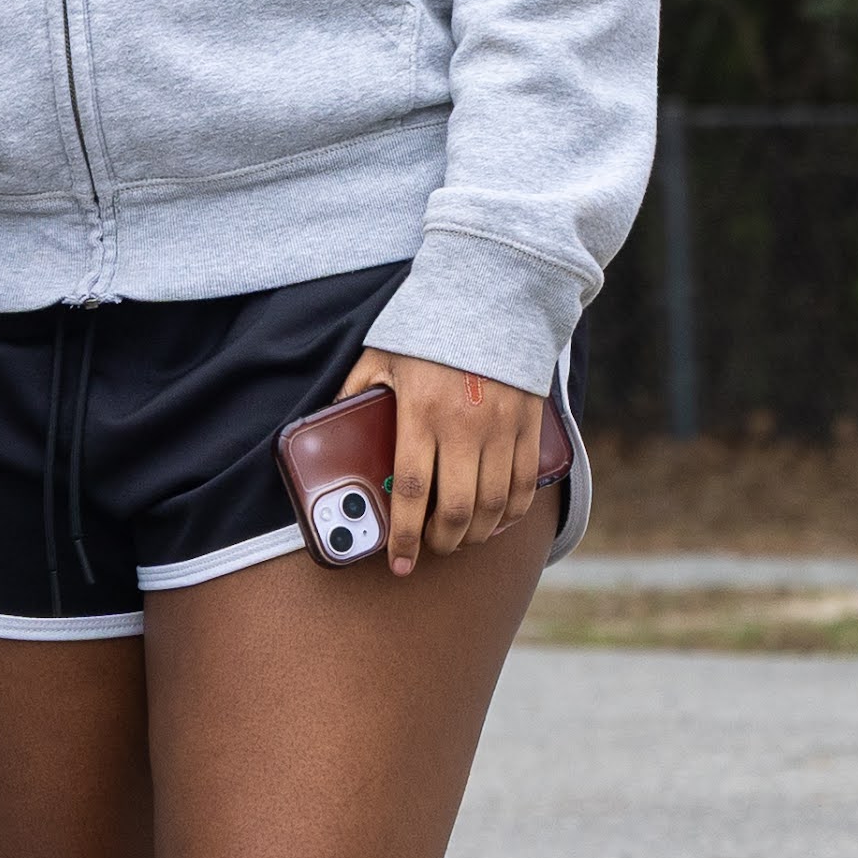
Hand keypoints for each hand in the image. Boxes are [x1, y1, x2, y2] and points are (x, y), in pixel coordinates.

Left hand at [346, 344, 545, 577]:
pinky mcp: (529, 426)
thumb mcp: (380, 354)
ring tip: (460, 540)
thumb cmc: (429, 328)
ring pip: (495, 506)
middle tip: (430, 549)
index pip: (412, 491)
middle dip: (442, 542)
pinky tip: (496, 521)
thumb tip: (327, 421)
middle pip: (458, 509)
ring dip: (477, 535)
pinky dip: (511, 513)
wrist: (493, 295)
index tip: (399, 562)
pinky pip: (524, 485)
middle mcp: (465, 426)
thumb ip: (355, 391)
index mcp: (422, 412)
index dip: (405, 535)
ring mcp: (502, 428)